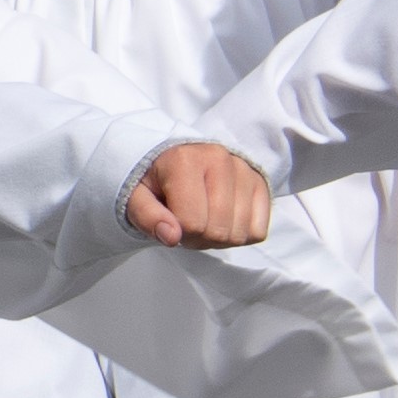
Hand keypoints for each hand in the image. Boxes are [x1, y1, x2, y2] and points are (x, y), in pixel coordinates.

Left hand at [127, 139, 272, 249]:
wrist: (177, 160)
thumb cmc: (156, 182)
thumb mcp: (137, 198)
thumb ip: (148, 217)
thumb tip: (172, 236)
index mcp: (185, 160)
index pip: (191, 223)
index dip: (178, 234)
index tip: (170, 222)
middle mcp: (220, 158)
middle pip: (218, 231)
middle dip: (199, 239)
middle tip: (187, 224)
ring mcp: (244, 169)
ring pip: (239, 234)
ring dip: (219, 239)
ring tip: (205, 220)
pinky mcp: (260, 182)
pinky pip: (258, 230)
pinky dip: (240, 234)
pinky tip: (224, 219)